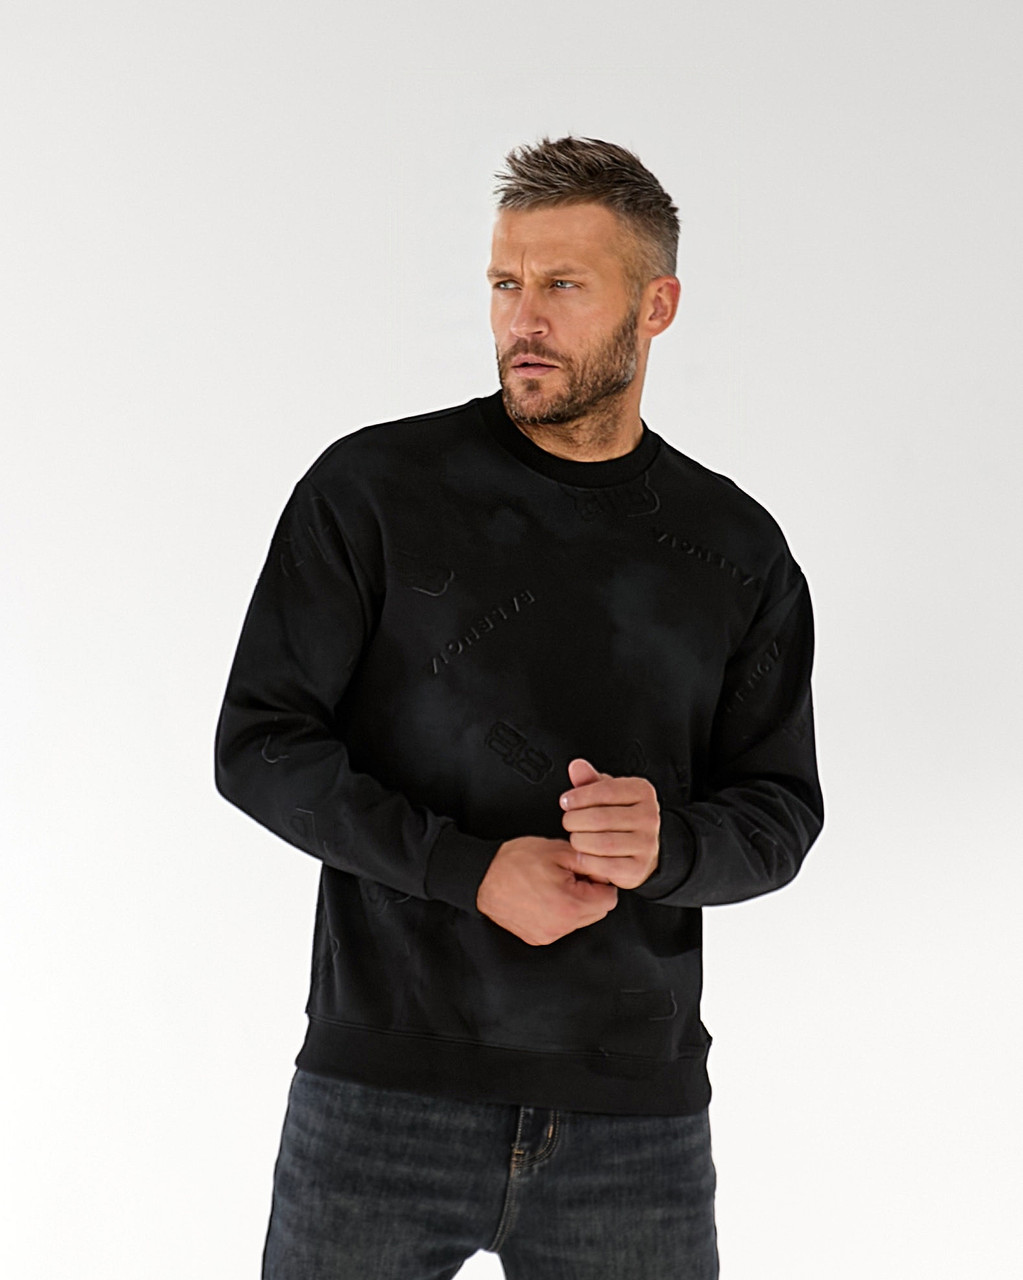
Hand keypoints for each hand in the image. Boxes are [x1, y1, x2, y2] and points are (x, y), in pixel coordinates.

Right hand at [476, 835, 618, 945]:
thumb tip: (606, 871)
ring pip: (581, 920)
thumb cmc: (516, 862)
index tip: (587, 871)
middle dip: (591, 893)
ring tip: (555, 884)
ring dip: (576, 903)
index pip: (609, 898)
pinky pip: (563, 926)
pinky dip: (561, 912)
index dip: (601, 880)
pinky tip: (544, 896)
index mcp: (571, 905)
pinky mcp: (538, 938)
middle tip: (570, 875)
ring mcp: (549, 935)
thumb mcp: (558, 851)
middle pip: (598, 912)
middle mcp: (562, 926)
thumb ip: (590, 861)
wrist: (482, 878)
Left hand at [559, 758, 660, 889]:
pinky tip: (583, 854)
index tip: (566, 801)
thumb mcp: (606, 793)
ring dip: (580, 840)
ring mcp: (647, 843)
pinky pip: (606, 866)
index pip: (606, 790)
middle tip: (568, 822)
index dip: (580, 796)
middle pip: (601, 818)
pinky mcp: (639, 867)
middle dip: (576, 820)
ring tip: (575, 837)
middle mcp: (650, 816)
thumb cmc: (619, 816)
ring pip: (603, 843)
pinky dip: (588, 861)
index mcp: (642, 791)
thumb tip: (576, 766)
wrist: (640, 848)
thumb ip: (590, 780)